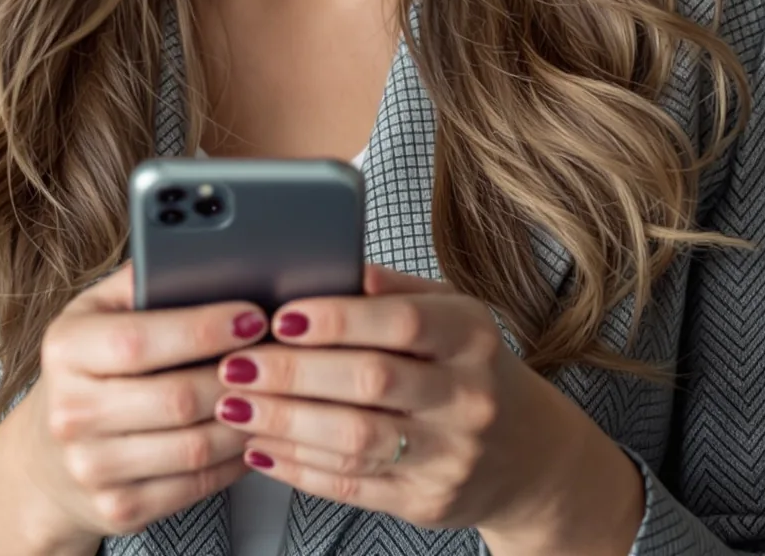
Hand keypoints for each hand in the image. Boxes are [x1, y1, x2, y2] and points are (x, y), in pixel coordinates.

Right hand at [0, 264, 262, 555]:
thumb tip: (203, 247)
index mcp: (64, 349)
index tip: (253, 316)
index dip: (204, 329)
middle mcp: (70, 412)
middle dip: (239, 375)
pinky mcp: (119, 509)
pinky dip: (236, 460)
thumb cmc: (88, 370)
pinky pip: (197, 485)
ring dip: (248, 419)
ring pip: (196, 447)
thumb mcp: (97, 314)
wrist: (47, 460)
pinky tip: (253, 433)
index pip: (139, 340)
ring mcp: (92, 468)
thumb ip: (143, 281)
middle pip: (178, 398)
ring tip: (275, 393)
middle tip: (280, 355)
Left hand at [211, 265, 644, 555]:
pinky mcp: (426, 502)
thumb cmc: (471, 370)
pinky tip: (260, 449)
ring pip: (355, 440)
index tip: (279, 316)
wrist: (530, 458)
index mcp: (472, 337)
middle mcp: (468, 396)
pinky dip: (299, 468)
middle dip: (293, 373)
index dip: (337, 318)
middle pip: (371, 382)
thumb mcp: (454, 318)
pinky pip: (352, 486)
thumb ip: (397, 292)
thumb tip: (336, 263)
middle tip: (236, 365)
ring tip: (234, 406)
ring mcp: (449, 455)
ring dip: (285, 423)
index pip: (402, 322)